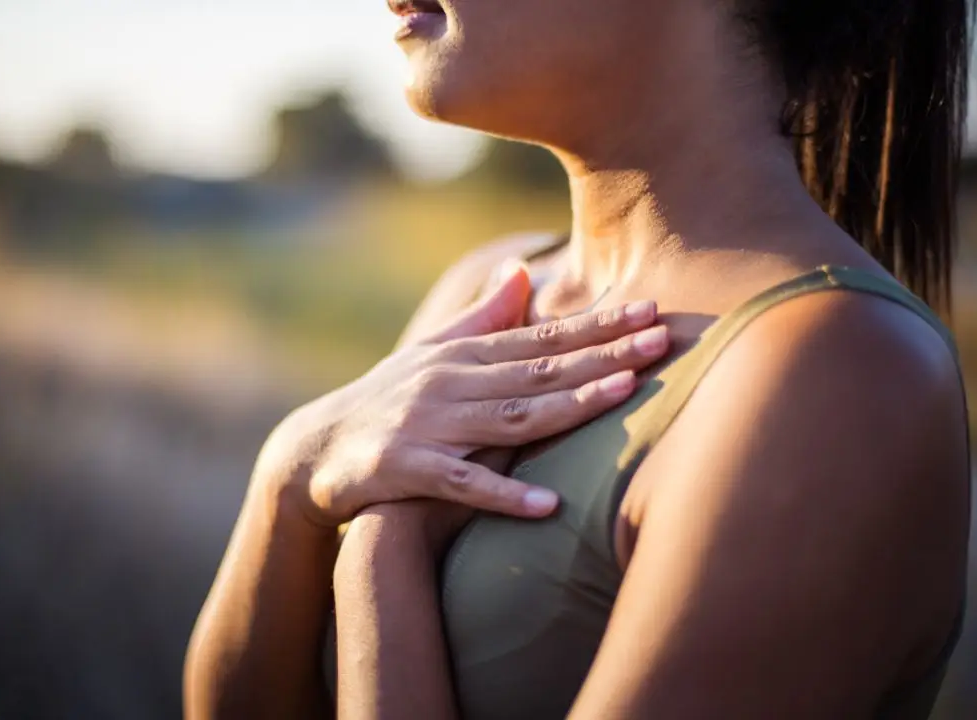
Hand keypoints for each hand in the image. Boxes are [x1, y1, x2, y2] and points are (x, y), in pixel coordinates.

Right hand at [259, 262, 669, 528]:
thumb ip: (481, 318)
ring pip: (509, 416)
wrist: (315, 449)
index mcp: (463, 356)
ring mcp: (428, 424)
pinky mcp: (404, 469)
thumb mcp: (432, 354)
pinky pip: (461, 484)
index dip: (598, 326)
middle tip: (662, 340)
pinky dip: (503, 494)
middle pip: (538, 370)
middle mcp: (450, 382)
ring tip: (623, 395)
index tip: (651, 311)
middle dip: (604, 354)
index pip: (542, 338)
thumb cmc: (386, 399)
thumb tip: (521, 271)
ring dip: (568, 406)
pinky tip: (548, 505)